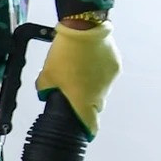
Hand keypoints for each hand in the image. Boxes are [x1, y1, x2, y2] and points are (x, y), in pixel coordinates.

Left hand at [36, 22, 121, 137]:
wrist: (84, 30)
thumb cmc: (64, 55)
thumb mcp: (46, 74)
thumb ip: (44, 89)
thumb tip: (45, 93)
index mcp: (83, 100)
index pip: (90, 124)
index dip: (87, 129)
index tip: (85, 131)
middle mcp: (100, 94)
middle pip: (95, 106)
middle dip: (86, 103)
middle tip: (75, 92)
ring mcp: (110, 80)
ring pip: (102, 89)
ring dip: (93, 86)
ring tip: (81, 71)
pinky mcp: (116, 66)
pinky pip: (107, 75)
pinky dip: (99, 72)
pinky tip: (90, 61)